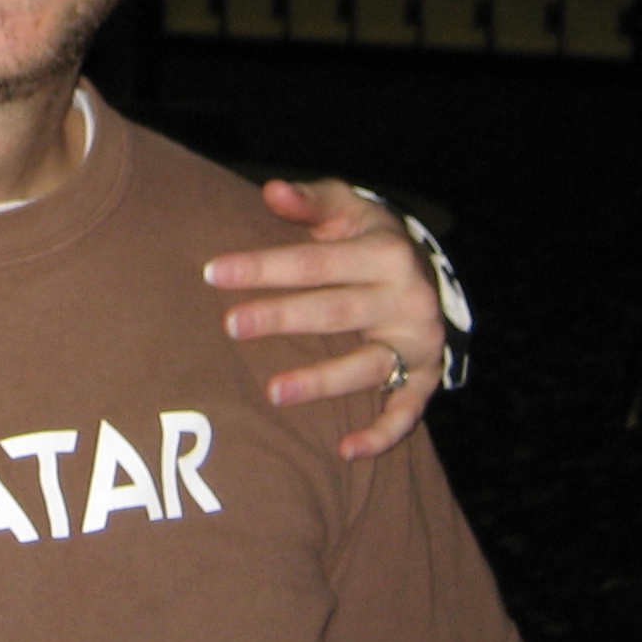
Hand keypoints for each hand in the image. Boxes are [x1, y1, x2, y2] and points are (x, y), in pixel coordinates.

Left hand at [204, 179, 445, 461]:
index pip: (315, 262)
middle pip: (336, 312)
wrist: (428, 271)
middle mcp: (408, 298)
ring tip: (272, 391)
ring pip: (367, 366)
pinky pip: (408, 411)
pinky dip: (383, 433)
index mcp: (386, 253)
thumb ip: (309, 201)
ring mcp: (419, 342)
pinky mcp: (426, 376)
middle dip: (282, 318)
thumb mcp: (347, 208)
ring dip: (321, 382)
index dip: (264, 266)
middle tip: (231, 324)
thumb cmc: (368, 237)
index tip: (214, 273)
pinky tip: (347, 450)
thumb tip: (271, 191)